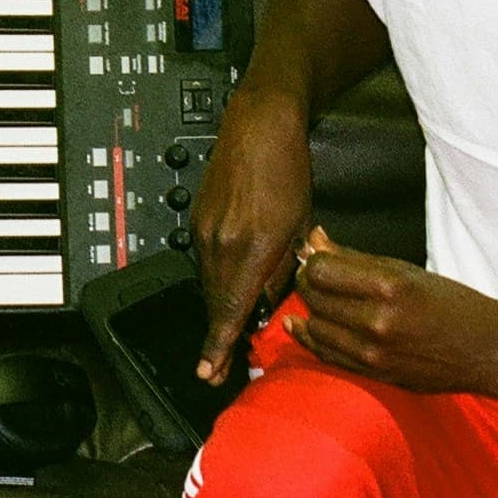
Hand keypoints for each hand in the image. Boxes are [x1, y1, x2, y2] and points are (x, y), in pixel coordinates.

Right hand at [191, 85, 315, 381]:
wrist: (260, 125)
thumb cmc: (287, 169)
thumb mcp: (299, 226)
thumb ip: (284, 268)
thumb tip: (273, 298)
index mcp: (249, 248)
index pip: (230, 311)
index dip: (219, 347)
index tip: (209, 372)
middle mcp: (219, 243)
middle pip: (216, 302)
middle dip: (221, 332)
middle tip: (222, 363)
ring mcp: (204, 230)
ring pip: (210, 282)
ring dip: (222, 302)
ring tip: (235, 319)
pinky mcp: (197, 218)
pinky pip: (205, 260)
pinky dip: (218, 275)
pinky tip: (234, 277)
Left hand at [288, 229, 497, 395]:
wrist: (483, 350)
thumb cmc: (450, 303)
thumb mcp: (406, 271)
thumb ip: (355, 258)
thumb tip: (314, 239)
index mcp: (390, 287)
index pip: (322, 270)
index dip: (314, 261)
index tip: (319, 258)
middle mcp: (378, 321)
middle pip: (315, 297)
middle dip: (309, 283)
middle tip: (314, 275)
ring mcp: (373, 352)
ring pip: (316, 327)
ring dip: (311, 310)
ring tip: (319, 298)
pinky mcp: (372, 374)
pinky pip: (326, 354)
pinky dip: (311, 338)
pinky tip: (301, 325)